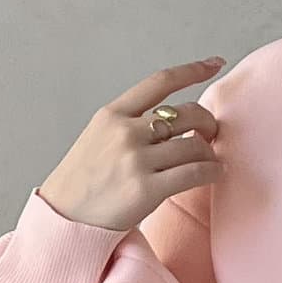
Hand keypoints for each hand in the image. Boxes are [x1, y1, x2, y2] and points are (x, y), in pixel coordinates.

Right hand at [37, 56, 228, 232]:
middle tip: (211, 135)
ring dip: (211, 153)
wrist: (65, 218)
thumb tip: (172, 121)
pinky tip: (216, 173)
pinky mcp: (146, 189)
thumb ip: (129, 125)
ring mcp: (135, 160)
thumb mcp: (98, 137)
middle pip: (186, 114)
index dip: (192, 70)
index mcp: (112, 114)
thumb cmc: (84, 181)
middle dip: (207, 123)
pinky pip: (194, 173)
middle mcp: (125, 132)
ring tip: (212, 161)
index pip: (160, 82)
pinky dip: (212, 171)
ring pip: (194, 145)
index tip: (215, 64)